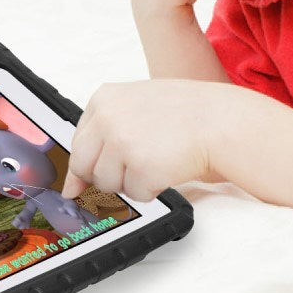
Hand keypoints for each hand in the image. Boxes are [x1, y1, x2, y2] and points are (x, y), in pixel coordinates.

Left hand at [60, 80, 222, 201]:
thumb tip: (71, 187)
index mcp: (104, 98)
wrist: (221, 120)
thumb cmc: (186, 113)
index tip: (102, 167)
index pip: (78, 143)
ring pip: (108, 184)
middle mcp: (107, 118)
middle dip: (106, 174)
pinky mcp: (140, 167)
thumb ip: (102, 138)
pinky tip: (168, 167)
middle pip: (84, 166)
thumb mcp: (137, 110)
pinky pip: (135, 194)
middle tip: (135, 166)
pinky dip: (152, 189)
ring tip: (157, 159)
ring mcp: (121, 142)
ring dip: (132, 181)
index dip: (92, 161)